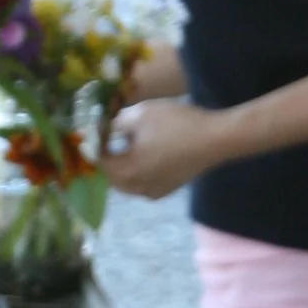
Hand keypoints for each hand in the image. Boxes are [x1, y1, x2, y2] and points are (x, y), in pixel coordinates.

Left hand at [105, 100, 227, 200]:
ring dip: (120, 167)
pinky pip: (142, 184)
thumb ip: (114, 123)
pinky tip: (142, 155)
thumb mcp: (140, 114)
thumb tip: (101, 127)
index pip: (99, 162)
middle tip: (103, 140)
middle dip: (105, 159)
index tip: (91, 132)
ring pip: (126, 182)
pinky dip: (136, 172)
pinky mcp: (166, 190)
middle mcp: (137, 189)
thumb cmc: (177, 123)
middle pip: (111, 177)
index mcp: (127, 172)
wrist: (216, 139)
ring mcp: (153, 192)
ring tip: (121, 146)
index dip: (93, 147)